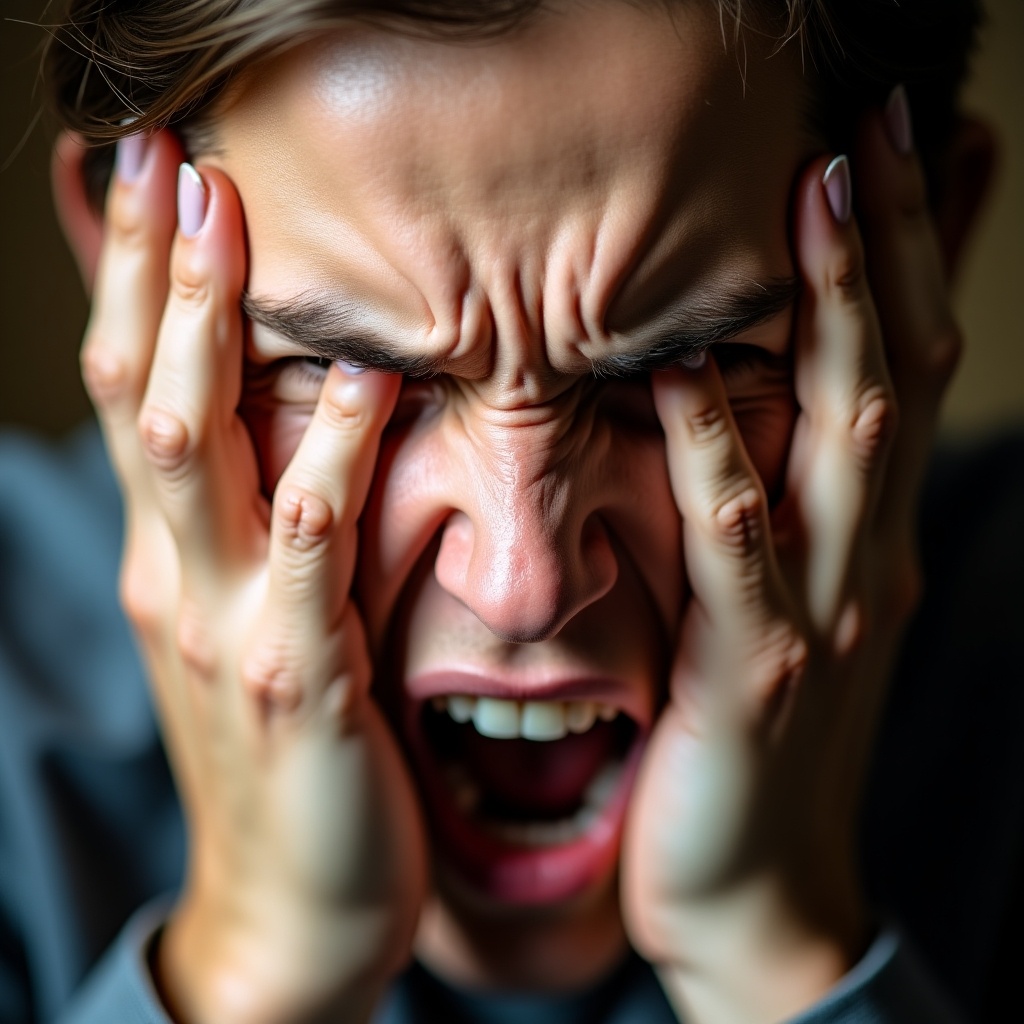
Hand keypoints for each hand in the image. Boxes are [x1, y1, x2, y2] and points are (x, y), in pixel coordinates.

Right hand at [80, 131, 426, 1023]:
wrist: (293, 905)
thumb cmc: (287, 752)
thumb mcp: (248, 622)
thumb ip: (256, 526)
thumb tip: (273, 427)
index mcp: (168, 558)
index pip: (131, 390)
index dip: (124, 282)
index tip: (128, 176)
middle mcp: (175, 576)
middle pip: (144, 391)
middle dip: (149, 270)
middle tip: (164, 153)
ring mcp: (225, 623)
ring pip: (196, 449)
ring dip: (210, 329)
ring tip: (228, 218)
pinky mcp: (298, 675)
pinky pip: (310, 547)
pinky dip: (330, 459)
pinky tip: (364, 381)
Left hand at [621, 101, 959, 1022]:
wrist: (749, 886)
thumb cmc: (750, 735)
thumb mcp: (780, 605)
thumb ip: (771, 507)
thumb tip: (736, 403)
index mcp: (863, 537)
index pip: (903, 369)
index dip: (920, 255)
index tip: (920, 145)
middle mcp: (861, 557)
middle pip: (890, 374)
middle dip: (892, 243)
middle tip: (885, 120)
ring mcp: (819, 613)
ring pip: (841, 438)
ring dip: (837, 311)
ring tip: (822, 192)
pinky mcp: (751, 672)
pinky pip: (737, 548)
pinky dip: (720, 457)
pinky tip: (692, 375)